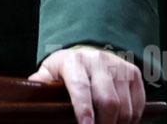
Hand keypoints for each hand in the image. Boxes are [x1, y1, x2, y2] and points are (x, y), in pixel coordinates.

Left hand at [28, 46, 145, 123]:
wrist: (88, 50)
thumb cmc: (66, 68)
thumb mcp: (50, 72)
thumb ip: (41, 83)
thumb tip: (29, 94)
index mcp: (73, 61)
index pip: (80, 87)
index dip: (84, 110)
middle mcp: (98, 61)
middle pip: (108, 101)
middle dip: (104, 123)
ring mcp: (118, 66)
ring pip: (124, 106)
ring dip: (118, 123)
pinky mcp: (133, 73)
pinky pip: (138, 104)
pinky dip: (131, 118)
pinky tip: (120, 120)